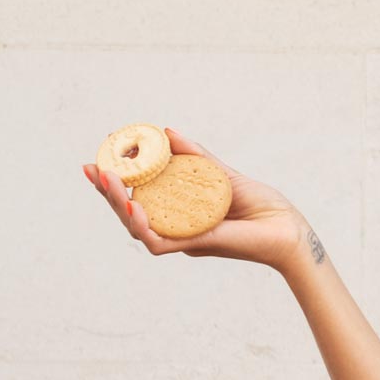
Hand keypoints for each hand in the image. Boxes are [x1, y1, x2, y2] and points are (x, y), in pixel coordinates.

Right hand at [82, 128, 307, 271]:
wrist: (287, 227)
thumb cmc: (262, 205)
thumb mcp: (223, 174)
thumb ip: (195, 157)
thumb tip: (165, 132)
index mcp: (179, 211)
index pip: (139, 198)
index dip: (116, 181)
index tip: (100, 158)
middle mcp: (177, 227)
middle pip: (130, 213)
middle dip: (107, 192)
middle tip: (92, 168)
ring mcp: (184, 238)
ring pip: (138, 229)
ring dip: (117, 205)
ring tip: (106, 181)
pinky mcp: (195, 247)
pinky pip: (159, 242)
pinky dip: (143, 225)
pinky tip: (132, 206)